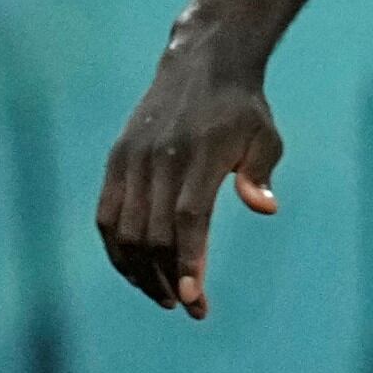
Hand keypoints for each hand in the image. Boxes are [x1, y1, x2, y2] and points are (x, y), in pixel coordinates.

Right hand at [93, 56, 285, 317]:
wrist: (202, 65)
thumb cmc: (243, 110)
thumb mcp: (265, 136)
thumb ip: (260, 174)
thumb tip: (265, 208)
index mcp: (199, 155)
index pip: (188, 219)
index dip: (188, 261)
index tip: (196, 298)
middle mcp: (159, 159)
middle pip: (152, 233)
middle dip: (168, 277)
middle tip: (189, 307)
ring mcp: (132, 160)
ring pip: (123, 230)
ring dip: (139, 270)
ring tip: (164, 296)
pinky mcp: (116, 160)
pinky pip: (106, 214)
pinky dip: (116, 248)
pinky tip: (135, 270)